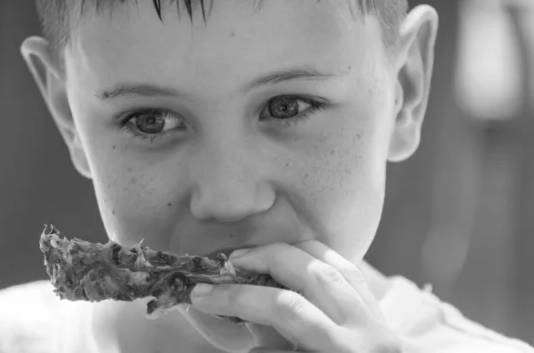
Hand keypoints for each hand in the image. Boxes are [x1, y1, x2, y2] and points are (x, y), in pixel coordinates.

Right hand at [190, 241, 401, 352]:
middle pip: (309, 273)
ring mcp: (376, 317)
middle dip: (263, 260)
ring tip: (255, 256)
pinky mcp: (379, 312)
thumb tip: (240, 324)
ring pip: (331, 262)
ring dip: (288, 251)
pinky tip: (293, 256)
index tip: (202, 294)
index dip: (239, 297)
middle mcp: (365, 330)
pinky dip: (316, 255)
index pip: (286, 308)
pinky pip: (347, 268)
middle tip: (229, 264)